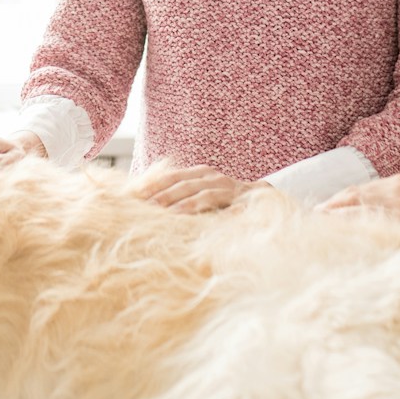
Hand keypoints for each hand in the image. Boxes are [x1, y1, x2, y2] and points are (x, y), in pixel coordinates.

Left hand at [133, 165, 261, 213]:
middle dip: (164, 195)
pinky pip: (231, 210)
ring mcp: (231, 189)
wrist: (265, 199)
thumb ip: (182, 196)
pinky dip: (219, 216)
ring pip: (204, 195)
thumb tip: (150, 205)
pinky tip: (207, 225)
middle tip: (146, 207)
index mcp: (201, 174)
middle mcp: (214, 178)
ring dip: (186, 205)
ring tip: (170, 215)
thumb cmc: (226, 201)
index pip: (172, 176)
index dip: (153, 184)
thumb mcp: (202, 194)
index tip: (134, 194)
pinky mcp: (245, 203)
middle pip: (184, 184)